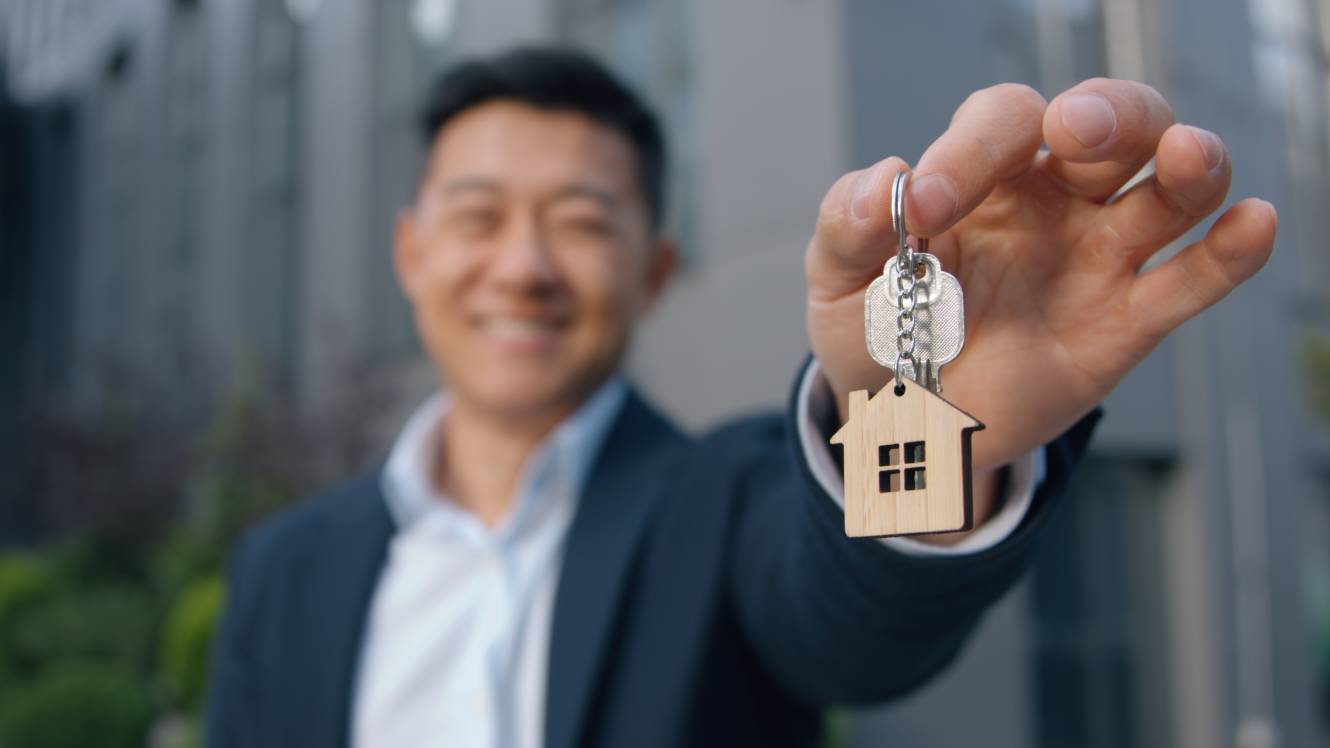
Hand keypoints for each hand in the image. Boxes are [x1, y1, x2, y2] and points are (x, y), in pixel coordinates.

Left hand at [807, 79, 1276, 478]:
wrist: (903, 425)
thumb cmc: (876, 333)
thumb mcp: (838, 283)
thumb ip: (847, 228)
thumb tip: (887, 179)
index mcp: (982, 175)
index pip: (1003, 122)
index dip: (971, 148)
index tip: (926, 208)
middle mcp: (1052, 201)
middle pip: (1110, 126)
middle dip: (1105, 114)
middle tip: (1073, 132)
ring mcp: (1096, 258)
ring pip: (1168, 190)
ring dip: (1188, 162)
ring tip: (1184, 158)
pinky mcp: (1125, 325)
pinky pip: (1189, 282)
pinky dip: (1229, 252)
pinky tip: (1250, 225)